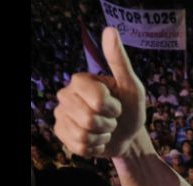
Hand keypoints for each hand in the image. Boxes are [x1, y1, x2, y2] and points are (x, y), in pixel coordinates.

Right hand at [53, 28, 145, 157]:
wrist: (127, 136)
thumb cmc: (131, 109)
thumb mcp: (132, 87)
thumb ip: (119, 61)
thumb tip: (110, 30)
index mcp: (80, 80)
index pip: (96, 100)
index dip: (113, 108)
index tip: (117, 105)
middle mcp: (65, 95)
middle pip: (88, 119)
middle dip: (108, 124)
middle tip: (112, 119)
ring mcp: (61, 115)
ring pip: (83, 134)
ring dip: (102, 136)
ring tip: (105, 130)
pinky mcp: (61, 134)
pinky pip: (79, 147)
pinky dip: (95, 147)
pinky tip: (97, 140)